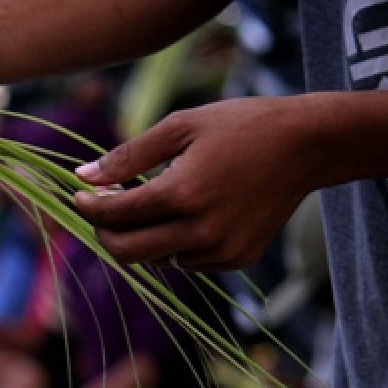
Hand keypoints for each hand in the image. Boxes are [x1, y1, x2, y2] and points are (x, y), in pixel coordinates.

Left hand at [73, 96, 322, 270]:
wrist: (307, 145)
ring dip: (145, 236)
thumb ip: (128, 155)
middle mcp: (200, 230)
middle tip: (103, 210)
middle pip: (127, 252)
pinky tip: (193, 212)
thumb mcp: (180, 126)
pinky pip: (188, 261)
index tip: (80, 196)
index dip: (89, 207)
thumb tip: (83, 176)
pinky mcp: (237, 259)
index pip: (116, 214)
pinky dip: (178, 243)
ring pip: (157, 259)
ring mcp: (220, 250)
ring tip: (158, 200)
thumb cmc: (241, 126)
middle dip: (106, 232)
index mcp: (181, 194)